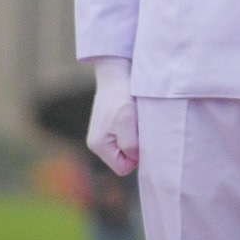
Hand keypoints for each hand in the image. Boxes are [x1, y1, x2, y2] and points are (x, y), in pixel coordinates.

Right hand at [86, 56, 138, 175]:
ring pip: (127, 148)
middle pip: (125, 160)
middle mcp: (98, 143)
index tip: (142, 137)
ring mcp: (103, 134)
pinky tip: (136, 116)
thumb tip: (135, 159)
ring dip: (136, 137)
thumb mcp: (127, 120)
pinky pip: (127, 137)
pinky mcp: (110, 125)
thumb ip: (130, 144)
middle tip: (141, 127)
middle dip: (136, 148)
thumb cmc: (121, 95)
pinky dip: (134, 129)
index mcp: (99, 145)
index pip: (123, 168)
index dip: (137, 157)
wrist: (116, 71)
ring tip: (138, 119)